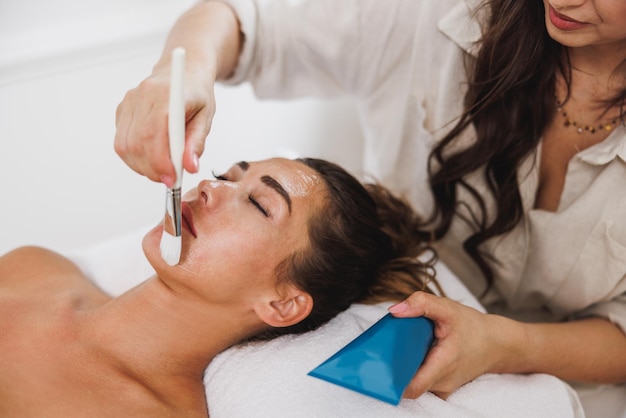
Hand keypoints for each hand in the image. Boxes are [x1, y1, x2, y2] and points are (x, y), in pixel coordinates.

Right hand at [114, 68, 215, 186]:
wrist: (183, 71)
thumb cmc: (196, 93)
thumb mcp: (205, 117)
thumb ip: (197, 143)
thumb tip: (190, 167)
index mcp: (165, 95)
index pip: (153, 133)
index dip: (159, 161)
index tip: (171, 177)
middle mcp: (142, 96)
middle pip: (136, 143)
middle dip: (152, 169)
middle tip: (169, 178)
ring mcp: (128, 103)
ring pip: (124, 146)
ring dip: (142, 166)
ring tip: (162, 170)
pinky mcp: (121, 111)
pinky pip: (121, 143)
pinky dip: (135, 158)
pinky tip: (151, 158)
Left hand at [389, 291, 511, 398]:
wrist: (496, 343)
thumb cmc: (472, 327)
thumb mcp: (448, 308)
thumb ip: (421, 304)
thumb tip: (394, 310)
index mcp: (443, 365)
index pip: (411, 387)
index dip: (392, 380)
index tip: (380, 365)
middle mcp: (442, 382)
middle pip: (408, 384)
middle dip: (393, 370)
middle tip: (384, 351)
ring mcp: (443, 388)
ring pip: (414, 384)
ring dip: (403, 369)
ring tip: (398, 350)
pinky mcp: (442, 388)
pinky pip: (422, 383)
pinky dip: (414, 371)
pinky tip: (411, 355)